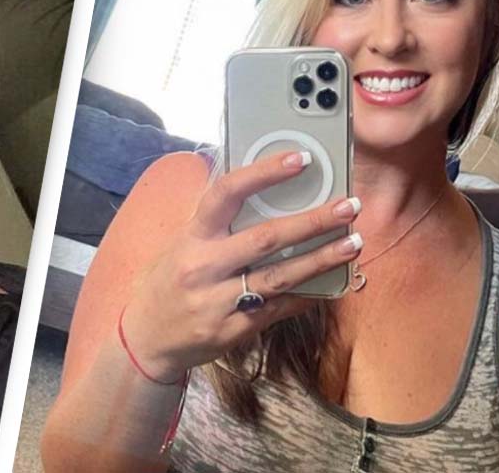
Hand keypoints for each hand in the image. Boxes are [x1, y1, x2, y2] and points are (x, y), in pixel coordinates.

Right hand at [120, 150, 362, 381]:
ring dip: (321, 259)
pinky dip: (307, 295)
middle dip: (314, 221)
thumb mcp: (180, 245)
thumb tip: (263, 191)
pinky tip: (331, 284)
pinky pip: (278, 309)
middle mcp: (203, 267)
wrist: (145, 340)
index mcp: (191, 237)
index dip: (263, 173)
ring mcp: (217, 302)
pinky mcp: (231, 331)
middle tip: (348, 206)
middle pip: (266, 238)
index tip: (300, 159)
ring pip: (280, 277)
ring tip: (353, 244)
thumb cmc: (167, 283)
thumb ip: (215, 223)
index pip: (227, 193)